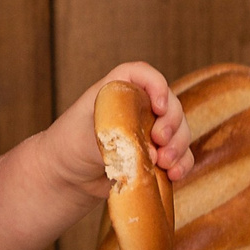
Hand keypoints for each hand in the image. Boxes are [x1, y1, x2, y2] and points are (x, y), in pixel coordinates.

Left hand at [49, 63, 193, 195]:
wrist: (68, 173)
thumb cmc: (71, 144)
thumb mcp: (87, 133)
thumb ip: (117, 136)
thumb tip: (151, 152)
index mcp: (118, 89)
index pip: (143, 74)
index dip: (157, 85)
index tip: (159, 107)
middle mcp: (138, 106)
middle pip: (169, 103)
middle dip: (172, 122)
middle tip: (160, 140)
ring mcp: (150, 129)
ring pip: (180, 130)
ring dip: (179, 145)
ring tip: (165, 163)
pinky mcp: (157, 153)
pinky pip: (180, 155)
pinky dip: (182, 163)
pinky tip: (174, 175)